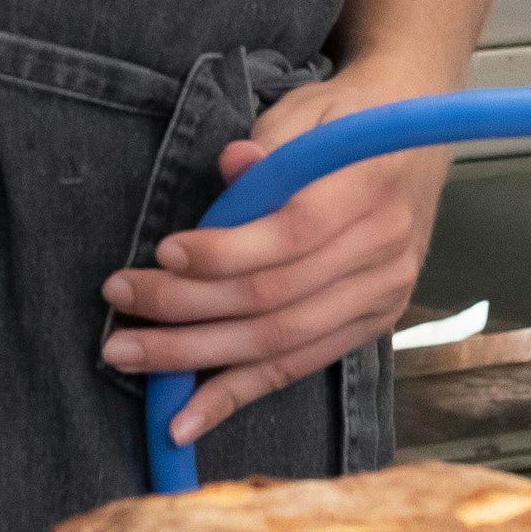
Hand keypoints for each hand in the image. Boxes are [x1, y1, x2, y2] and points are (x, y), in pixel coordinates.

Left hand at [99, 63, 449, 449]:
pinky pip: (295, 368)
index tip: (163, 251)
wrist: (410, 147)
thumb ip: (273, 141)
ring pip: (280, 343)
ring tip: (128, 354)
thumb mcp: (309, 112)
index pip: (294, 233)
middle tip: (120, 301)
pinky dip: (235, 393)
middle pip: (277, 298)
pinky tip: (185, 419)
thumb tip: (234, 163)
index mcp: (372, 185)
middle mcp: (386, 250)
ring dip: (196, 356)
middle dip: (188, 307)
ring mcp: (382, 296)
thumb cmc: (344, 122)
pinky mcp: (369, 327)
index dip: (226, 250)